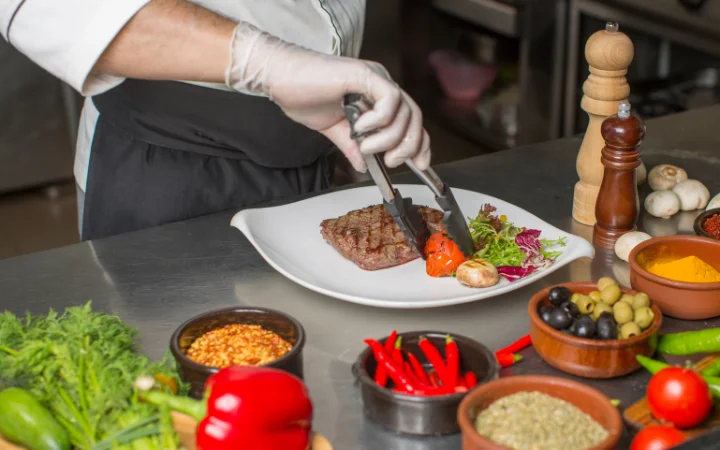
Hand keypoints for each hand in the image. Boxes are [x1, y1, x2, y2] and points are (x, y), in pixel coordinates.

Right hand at [225, 24, 430, 171]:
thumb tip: (363, 166)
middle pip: (415, 117)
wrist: (279, 78)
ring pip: (404, 111)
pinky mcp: (365, 74)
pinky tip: (361, 126)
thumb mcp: (334, 129)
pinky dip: (380, 119)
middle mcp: (381, 85)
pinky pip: (390, 98)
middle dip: (408, 145)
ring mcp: (375, 78)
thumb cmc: (302, 95)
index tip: (419, 165)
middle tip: (390, 161)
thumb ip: (352, 146)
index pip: (411, 120)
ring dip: (388, 137)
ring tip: (366, 145)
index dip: (419, 143)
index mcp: (377, 97)